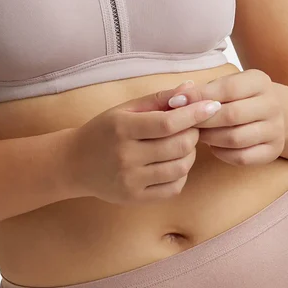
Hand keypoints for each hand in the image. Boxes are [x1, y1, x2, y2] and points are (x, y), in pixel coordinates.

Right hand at [65, 82, 219, 203]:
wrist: (74, 163)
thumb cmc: (104, 130)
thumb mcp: (126, 109)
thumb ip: (159, 98)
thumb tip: (191, 88)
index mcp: (122, 127)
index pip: (167, 123)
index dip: (194, 114)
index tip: (212, 106)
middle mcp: (126, 156)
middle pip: (178, 146)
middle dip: (194, 134)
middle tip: (192, 127)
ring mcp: (131, 180)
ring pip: (180, 168)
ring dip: (190, 154)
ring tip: (182, 143)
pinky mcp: (135, 198)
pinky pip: (173, 188)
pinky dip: (182, 174)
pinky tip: (173, 163)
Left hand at [164, 70, 286, 167]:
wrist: (278, 112)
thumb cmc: (241, 96)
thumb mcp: (229, 84)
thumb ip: (205, 90)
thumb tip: (176, 99)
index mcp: (259, 81)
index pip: (228, 88)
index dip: (200, 96)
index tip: (176, 102)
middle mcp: (272, 105)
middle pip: (232, 115)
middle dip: (202, 120)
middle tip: (184, 123)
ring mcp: (275, 130)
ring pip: (235, 139)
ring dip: (210, 138)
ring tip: (197, 133)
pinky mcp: (273, 151)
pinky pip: (242, 157)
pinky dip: (222, 153)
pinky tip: (213, 145)